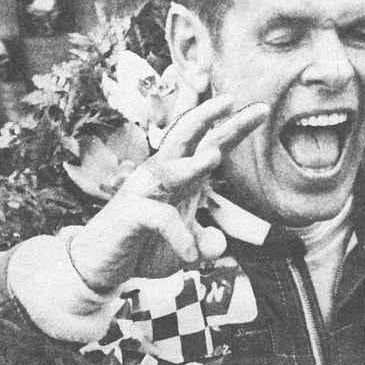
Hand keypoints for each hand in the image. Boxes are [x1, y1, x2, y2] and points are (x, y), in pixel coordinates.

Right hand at [68, 95, 268, 290]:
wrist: (101, 265)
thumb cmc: (143, 246)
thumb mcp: (183, 249)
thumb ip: (204, 242)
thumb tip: (218, 244)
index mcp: (181, 177)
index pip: (211, 145)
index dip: (235, 128)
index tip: (263, 109)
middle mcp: (162, 175)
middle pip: (186, 137)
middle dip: (208, 117)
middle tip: (231, 100)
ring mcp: (145, 190)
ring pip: (169, 168)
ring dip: (191, 163)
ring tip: (213, 157)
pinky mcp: (131, 211)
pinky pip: (162, 219)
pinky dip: (181, 238)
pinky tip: (192, 257)